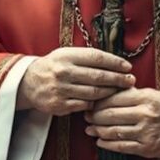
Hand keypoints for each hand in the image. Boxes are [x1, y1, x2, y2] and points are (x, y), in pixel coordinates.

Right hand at [17, 47, 134, 115]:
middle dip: (118, 79)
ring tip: (119, 90)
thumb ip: (86, 57)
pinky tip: (102, 101)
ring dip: (110, 92)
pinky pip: (84, 105)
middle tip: (130, 80)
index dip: (115, 62)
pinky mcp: (59, 105)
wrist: (28, 83)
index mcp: (66, 56)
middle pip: (98, 77)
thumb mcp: (66, 55)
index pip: (97, 58)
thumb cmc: (54, 66)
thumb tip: (115, 62)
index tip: (127, 67)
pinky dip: (95, 103)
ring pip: (93, 93)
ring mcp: (61, 90)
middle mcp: (63, 72)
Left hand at [84, 88, 159, 157]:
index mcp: (147, 98)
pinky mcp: (147, 148)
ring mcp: (147, 133)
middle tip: (87, 116)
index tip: (91, 103)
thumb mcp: (153, 93)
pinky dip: (107, 144)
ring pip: (114, 132)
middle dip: (94, 116)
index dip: (99, 102)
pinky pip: (122, 147)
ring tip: (90, 129)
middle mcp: (146, 115)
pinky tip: (100, 141)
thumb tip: (108, 90)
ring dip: (98, 131)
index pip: (115, 98)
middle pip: (111, 115)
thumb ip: (132, 93)